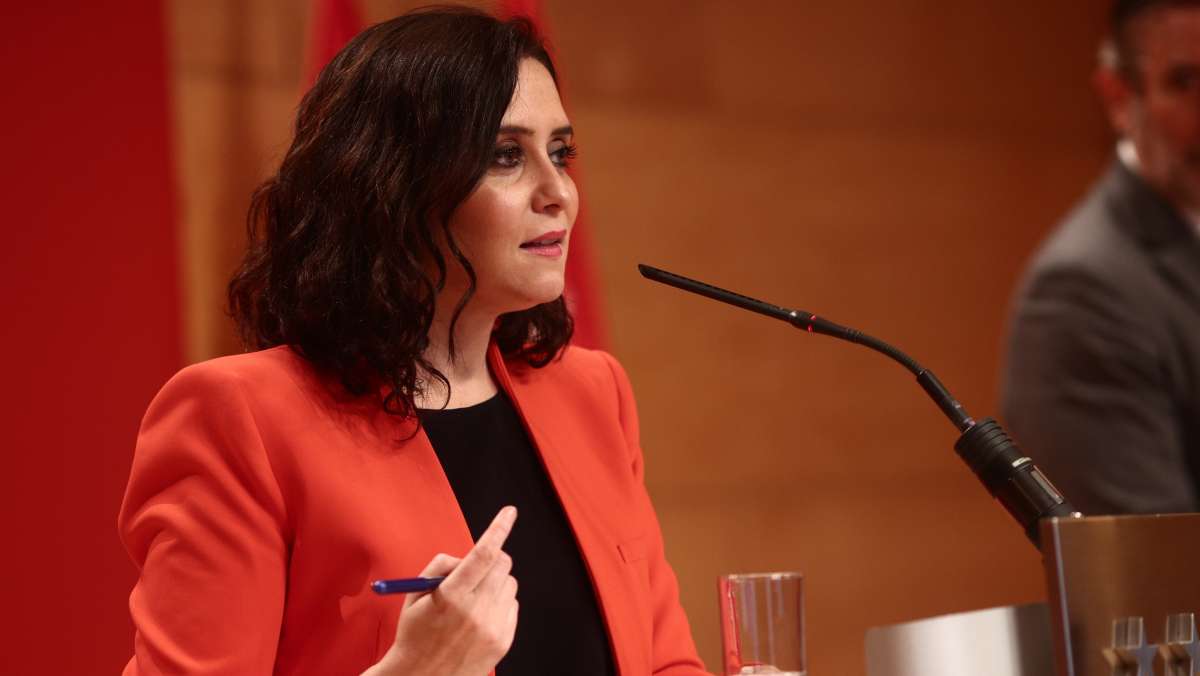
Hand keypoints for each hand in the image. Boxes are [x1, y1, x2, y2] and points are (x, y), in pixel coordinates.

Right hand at [364, 506, 519, 675]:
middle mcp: (475, 612)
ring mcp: (492, 628)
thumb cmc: (416, 633)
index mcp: (451, 597)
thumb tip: (468, 555)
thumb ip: (441, 567)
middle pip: (502, 565)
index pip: (483, 554)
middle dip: (492, 558)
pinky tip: (479, 616)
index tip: (509, 512)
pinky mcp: (503, 641)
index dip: (498, 529)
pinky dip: (499, 602)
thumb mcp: (415, 594)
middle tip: (475, 568)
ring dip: (494, 582)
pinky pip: (512, 605)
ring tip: (471, 599)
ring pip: (509, 583)